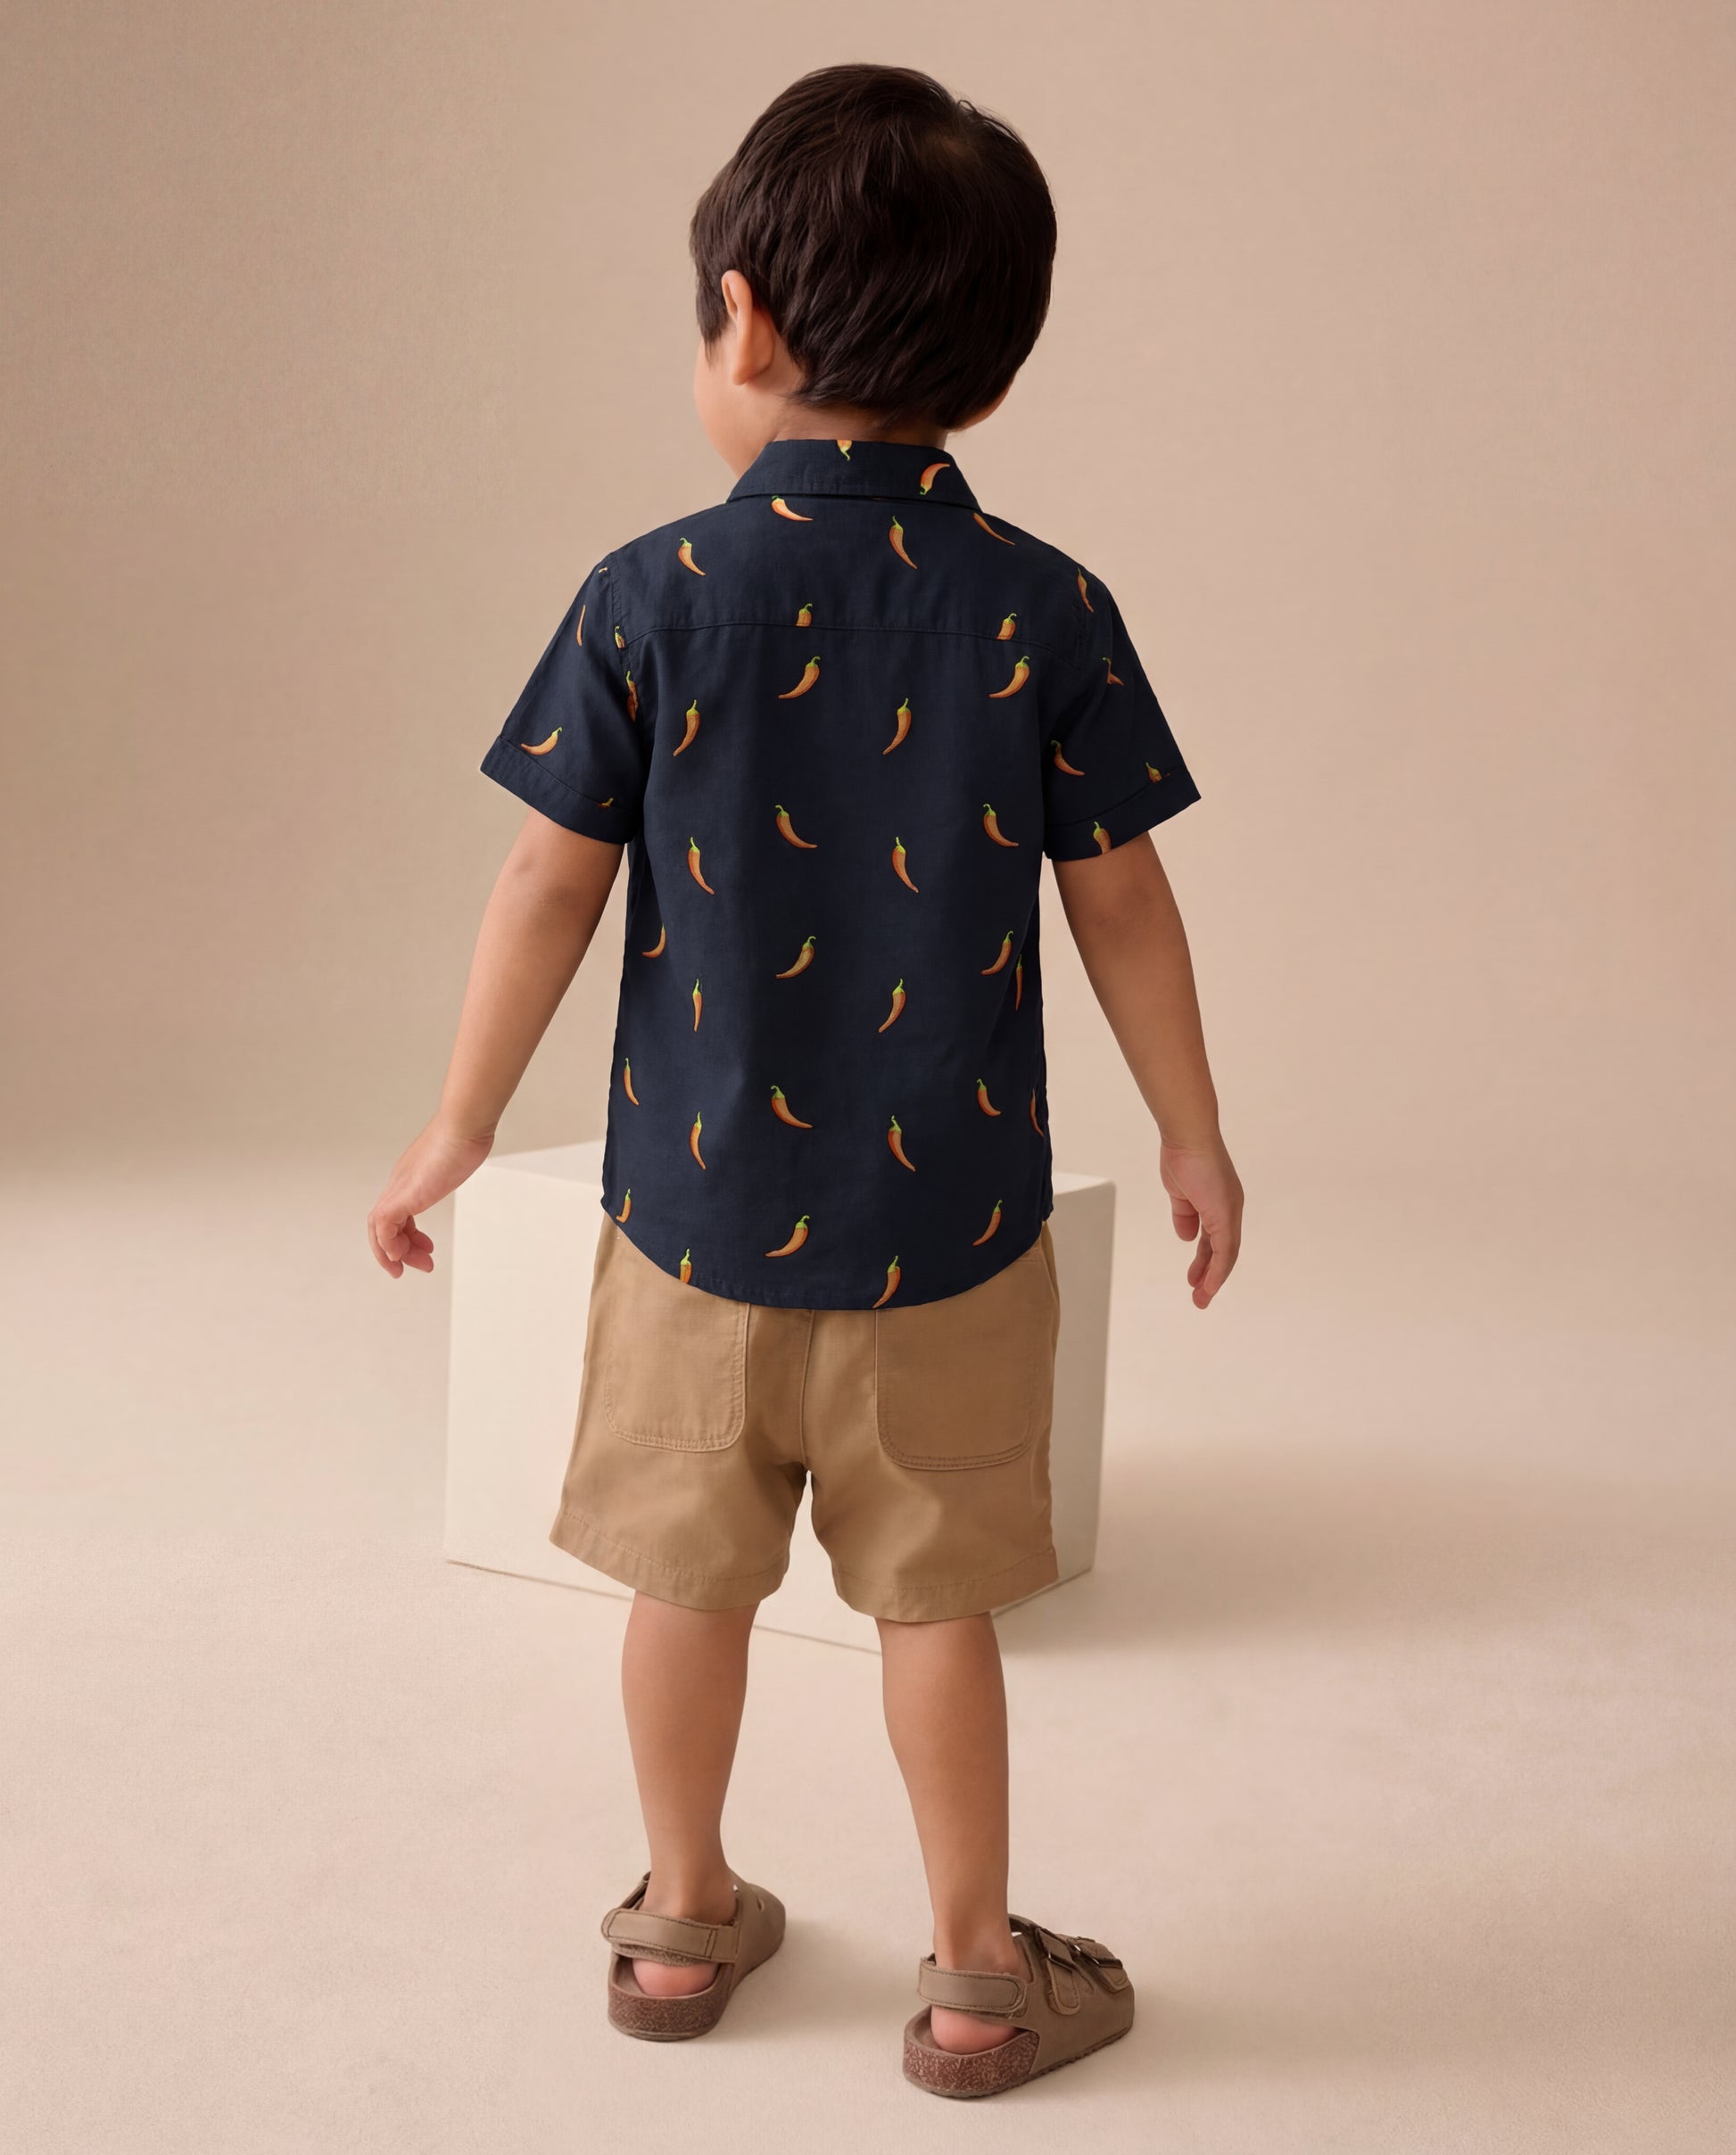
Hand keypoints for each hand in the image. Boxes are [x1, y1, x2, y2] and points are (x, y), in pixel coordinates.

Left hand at [366, 1119, 494, 1277]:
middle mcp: (400, 1185)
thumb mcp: (459, 1157)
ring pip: (379, 1229)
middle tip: (419, 1266)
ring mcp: (400, 1190)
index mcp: (410, 1179)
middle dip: (397, 1251)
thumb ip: (456, 1162)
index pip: (396, 1214)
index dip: (406, 1235)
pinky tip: (401, 1255)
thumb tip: (469, 1151)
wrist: (464, 1124)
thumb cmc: (466, 1136)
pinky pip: (384, 1226)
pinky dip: (388, 1244)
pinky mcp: (404, 1195)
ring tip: (417, 1266)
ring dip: (393, 1253)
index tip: (426, 1249)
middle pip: (382, 1225)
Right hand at [1160, 1136, 1242, 1307]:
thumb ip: (1185, 1215)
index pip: (1216, 1239)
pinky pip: (1224, 1249)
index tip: (1195, 1278)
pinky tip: (1207, 1285)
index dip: (1206, 1260)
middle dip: (1210, 1275)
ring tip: (1201, 1298)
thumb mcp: (1180, 1193)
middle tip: (1200, 1296)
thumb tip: (1186, 1237)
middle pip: (1223, 1251)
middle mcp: (1230, 1209)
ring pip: (1225, 1255)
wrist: (1187, 1137)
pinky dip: (1216, 1270)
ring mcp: (1230, 1212)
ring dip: (1213, 1279)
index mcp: (1220, 1203)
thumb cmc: (1182, 1156)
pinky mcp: (1226, 1214)